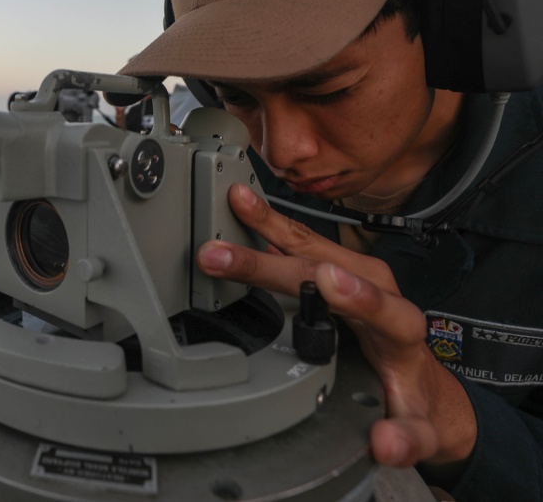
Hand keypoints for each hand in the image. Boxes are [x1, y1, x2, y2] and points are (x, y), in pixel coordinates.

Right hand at [197, 183, 475, 471]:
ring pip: (311, 244)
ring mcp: (356, 274)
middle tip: (223, 254)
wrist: (420, 379)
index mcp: (401, 331)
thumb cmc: (416, 400)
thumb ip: (409, 439)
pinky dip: (270, 224)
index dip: (357, 296)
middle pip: (326, 268)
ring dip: (269, 225)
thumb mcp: (421, 431)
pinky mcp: (336, 267)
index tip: (330, 280)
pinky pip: (302, 242)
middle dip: (270, 261)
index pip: (384, 311)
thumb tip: (385, 444)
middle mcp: (379, 290)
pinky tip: (244, 207)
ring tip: (234, 201)